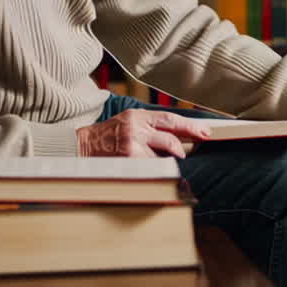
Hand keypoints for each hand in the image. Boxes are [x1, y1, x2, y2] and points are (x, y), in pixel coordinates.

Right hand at [76, 110, 210, 156]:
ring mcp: (132, 145)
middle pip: (171, 136)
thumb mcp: (129, 121)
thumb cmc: (108, 134)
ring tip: (166, 161)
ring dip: (168, 160)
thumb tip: (180, 135)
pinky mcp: (128, 161)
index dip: (190, 126)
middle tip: (200, 143)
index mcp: (138, 116)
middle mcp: (136, 128)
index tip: (205, 132)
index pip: (170, 119)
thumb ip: (151, 126)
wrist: (81, 145)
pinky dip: (156, 169)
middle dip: (188, 141)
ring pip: (162, 155)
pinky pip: (151, 167)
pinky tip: (153, 170)